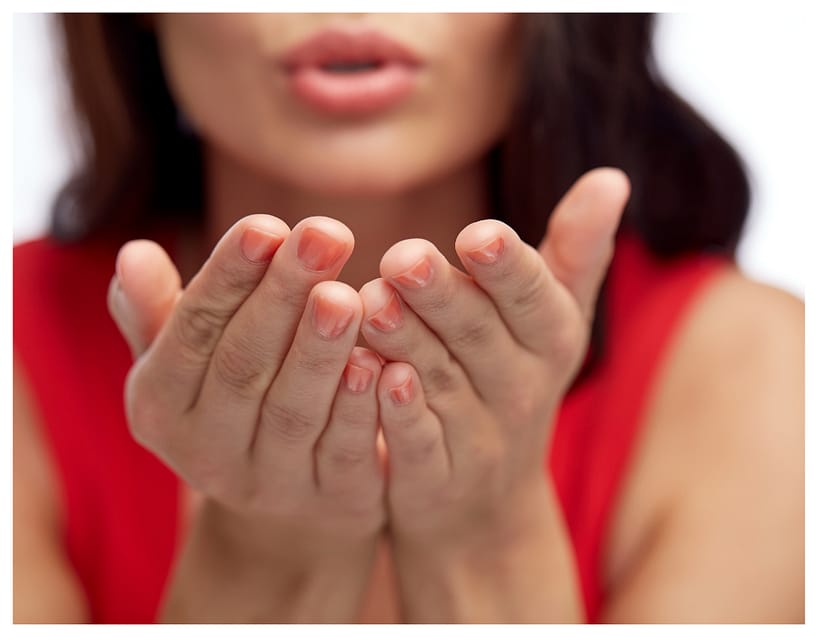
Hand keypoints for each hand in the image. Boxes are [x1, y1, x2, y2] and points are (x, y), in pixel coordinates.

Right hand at [108, 215, 384, 619]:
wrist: (285, 498)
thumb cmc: (237, 398)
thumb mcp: (188, 361)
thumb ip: (161, 312)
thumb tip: (133, 254)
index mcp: (162, 406)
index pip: (194, 331)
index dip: (228, 277)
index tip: (267, 225)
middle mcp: (206, 453)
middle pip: (244, 367)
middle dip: (283, 297)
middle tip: (324, 235)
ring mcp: (270, 485)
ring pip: (293, 413)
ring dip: (320, 351)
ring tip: (348, 295)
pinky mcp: (331, 503)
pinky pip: (344, 455)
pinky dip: (361, 409)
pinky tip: (383, 362)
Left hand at [358, 168, 629, 619]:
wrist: (485, 503)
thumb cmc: (512, 382)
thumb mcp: (552, 322)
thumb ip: (576, 252)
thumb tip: (612, 177)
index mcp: (547, 340)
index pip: (534, 299)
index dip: (508, 269)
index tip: (477, 234)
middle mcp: (518, 390)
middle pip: (479, 336)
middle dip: (443, 296)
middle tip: (402, 257)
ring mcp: (479, 440)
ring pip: (442, 383)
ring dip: (408, 342)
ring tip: (370, 301)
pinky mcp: (435, 479)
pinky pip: (417, 445)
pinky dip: (396, 414)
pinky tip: (367, 372)